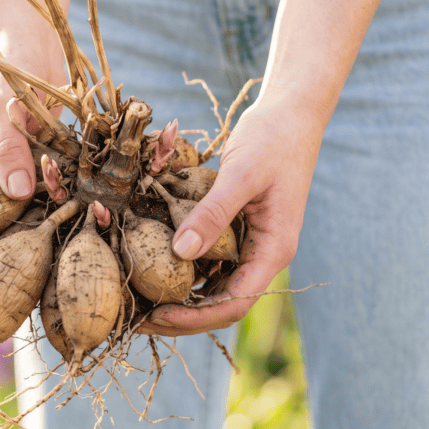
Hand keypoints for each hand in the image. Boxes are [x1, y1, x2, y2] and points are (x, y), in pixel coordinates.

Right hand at [0, 35, 65, 278]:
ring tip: (26, 254)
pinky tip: (51, 219)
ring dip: (5, 236)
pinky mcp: (14, 172)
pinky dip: (32, 215)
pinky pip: (19, 205)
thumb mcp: (3, 106)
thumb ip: (9, 147)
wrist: (34, 49)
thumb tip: (17, 192)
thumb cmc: (7, 68)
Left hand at [137, 96, 324, 335]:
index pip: (234, 302)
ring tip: (139, 295)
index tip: (156, 315)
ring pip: (213, 280)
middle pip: (221, 300)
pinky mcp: (237, 224)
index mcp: (274, 249)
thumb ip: (213, 213)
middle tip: (137, 316)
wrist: (291, 112)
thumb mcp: (241, 175)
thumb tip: (180, 253)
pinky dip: (183, 261)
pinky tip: (153, 259)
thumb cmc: (273, 139)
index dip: (194, 317)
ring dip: (180, 291)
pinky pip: (209, 253)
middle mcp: (263, 252)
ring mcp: (250, 239)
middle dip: (181, 313)